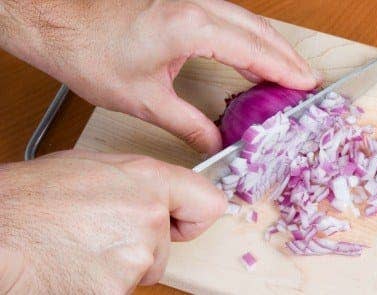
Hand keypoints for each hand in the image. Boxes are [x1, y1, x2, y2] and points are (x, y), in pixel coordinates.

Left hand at [0, 0, 320, 153]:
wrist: (56, 21)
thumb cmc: (90, 52)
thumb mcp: (144, 99)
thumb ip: (189, 124)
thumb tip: (216, 142)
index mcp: (191, 27)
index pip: (253, 49)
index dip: (283, 70)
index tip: (306, 86)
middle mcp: (196, 6)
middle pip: (258, 30)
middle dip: (286, 56)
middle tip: (307, 81)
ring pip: (246, 19)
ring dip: (270, 44)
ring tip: (288, 70)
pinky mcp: (181, 1)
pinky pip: (229, 16)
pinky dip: (249, 36)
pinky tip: (253, 52)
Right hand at [0, 150, 226, 292]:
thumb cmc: (30, 197)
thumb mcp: (93, 168)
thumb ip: (137, 184)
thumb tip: (158, 196)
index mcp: (148, 181)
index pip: (209, 204)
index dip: (193, 218)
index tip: (180, 223)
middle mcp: (149, 218)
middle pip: (167, 248)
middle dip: (141, 247)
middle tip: (98, 235)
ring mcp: (135, 258)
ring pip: (141, 271)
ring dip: (117, 266)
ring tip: (78, 248)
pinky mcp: (116, 291)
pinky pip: (119, 289)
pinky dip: (99, 284)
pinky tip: (72, 267)